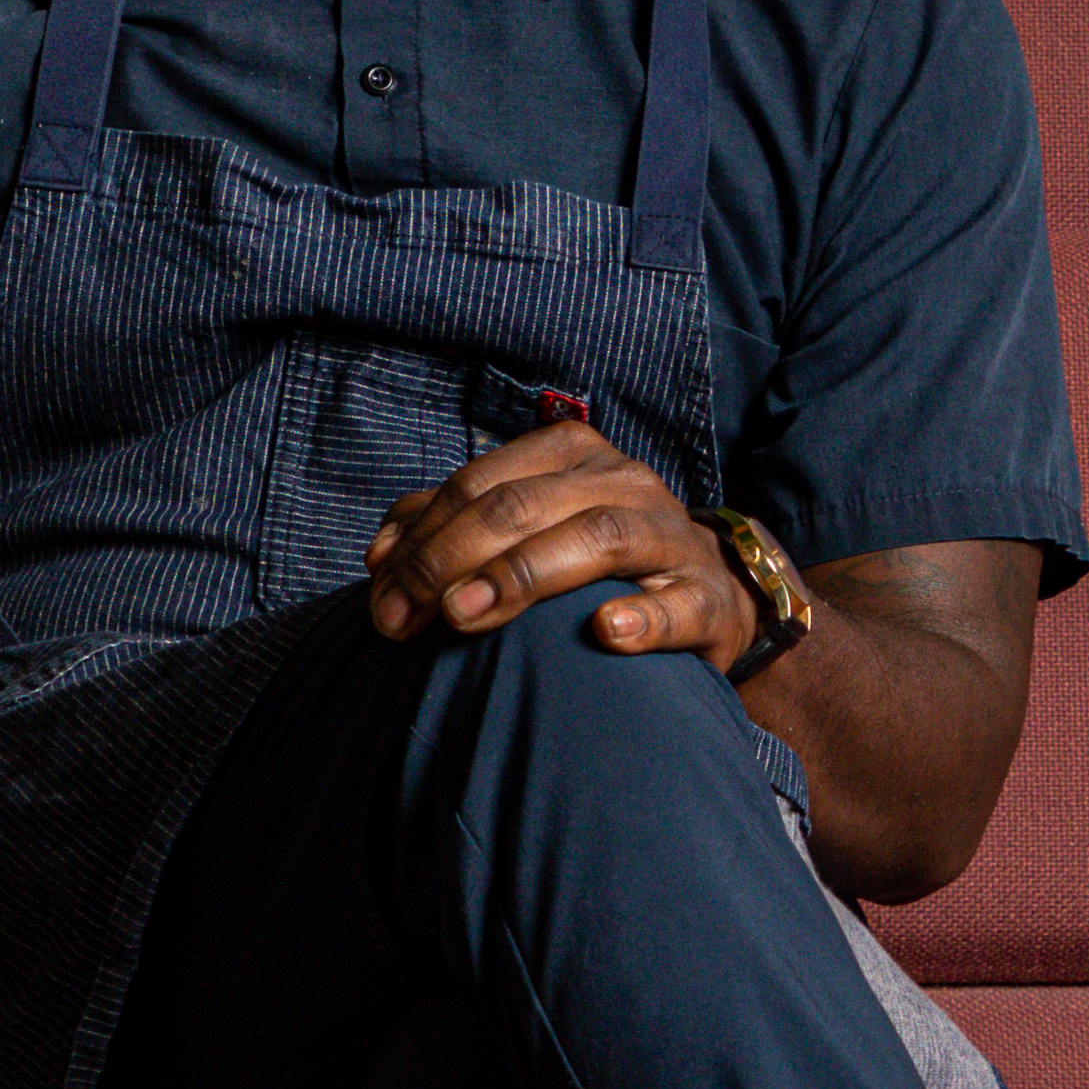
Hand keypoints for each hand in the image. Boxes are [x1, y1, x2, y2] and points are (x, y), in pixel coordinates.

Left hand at [363, 420, 758, 666]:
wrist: (708, 592)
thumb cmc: (597, 563)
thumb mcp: (526, 531)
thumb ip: (451, 532)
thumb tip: (380, 557)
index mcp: (570, 456)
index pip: (479, 484)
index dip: (422, 538)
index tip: (382, 597)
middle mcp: (622, 482)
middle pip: (524, 505)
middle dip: (452, 560)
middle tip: (407, 618)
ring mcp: (669, 536)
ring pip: (596, 536)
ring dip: (523, 575)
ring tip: (467, 616)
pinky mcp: (707, 597)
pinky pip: (678, 603)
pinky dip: (641, 616)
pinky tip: (604, 632)